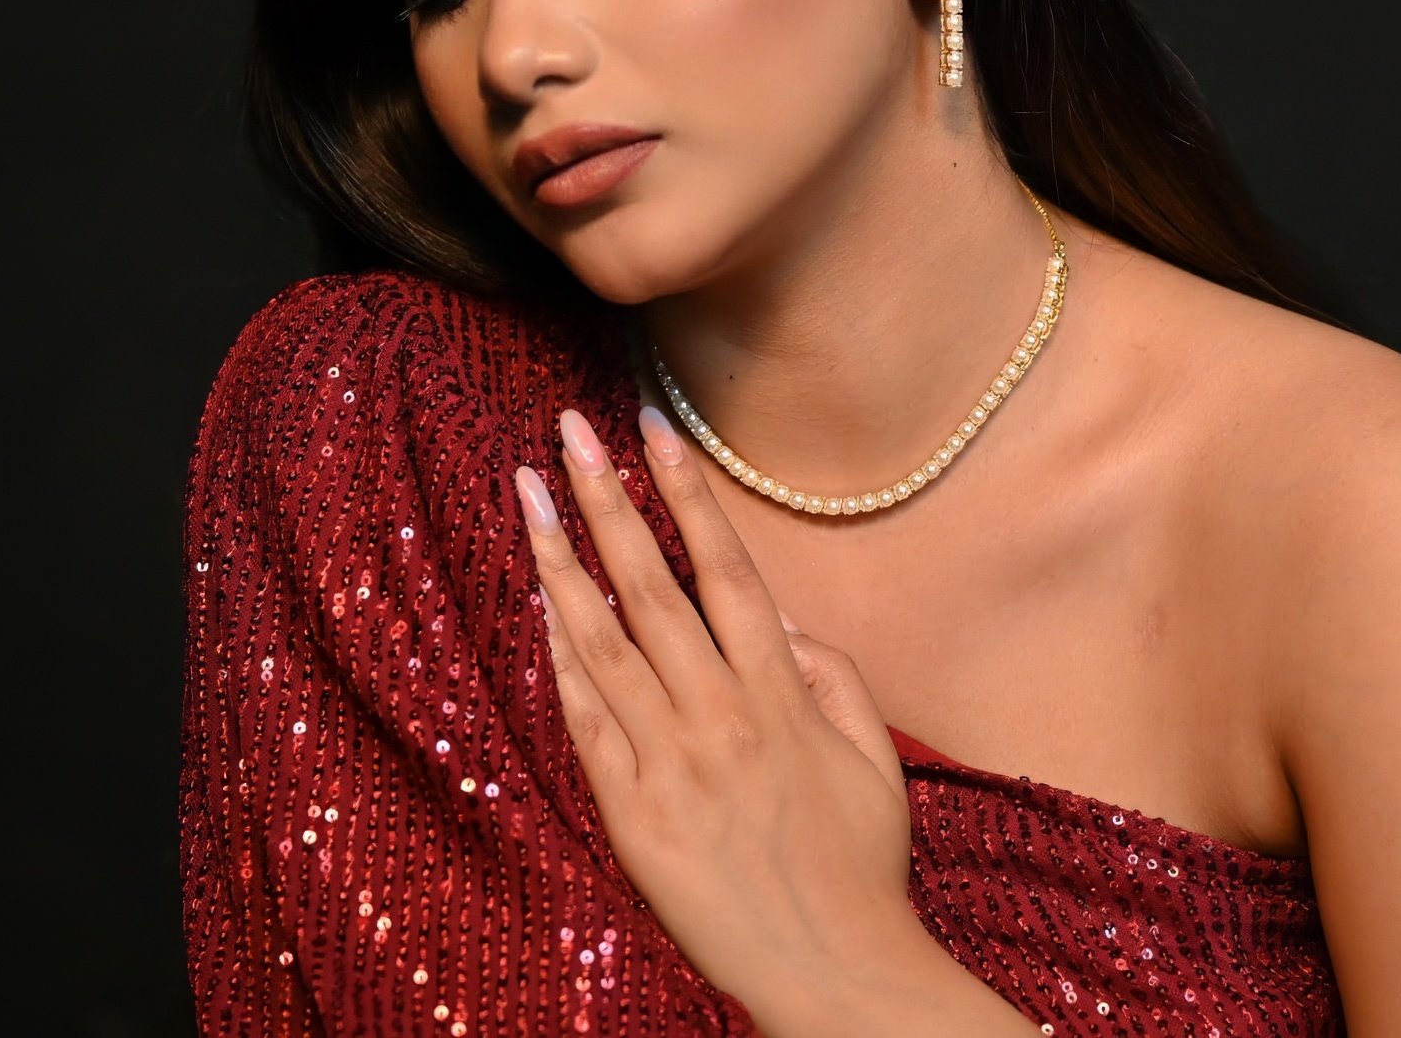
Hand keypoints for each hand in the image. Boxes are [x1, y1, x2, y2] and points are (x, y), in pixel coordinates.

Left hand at [513, 402, 917, 1016]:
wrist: (832, 972)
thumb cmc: (859, 861)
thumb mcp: (874, 754)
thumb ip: (833, 672)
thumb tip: (780, 615)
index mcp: (781, 691)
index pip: (724, 567)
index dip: (688, 492)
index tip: (655, 429)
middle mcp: (718, 713)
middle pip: (650, 585)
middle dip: (606, 498)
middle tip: (569, 431)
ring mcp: (668, 762)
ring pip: (602, 641)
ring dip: (561, 559)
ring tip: (527, 494)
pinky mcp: (631, 813)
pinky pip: (586, 721)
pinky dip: (560, 658)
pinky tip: (540, 604)